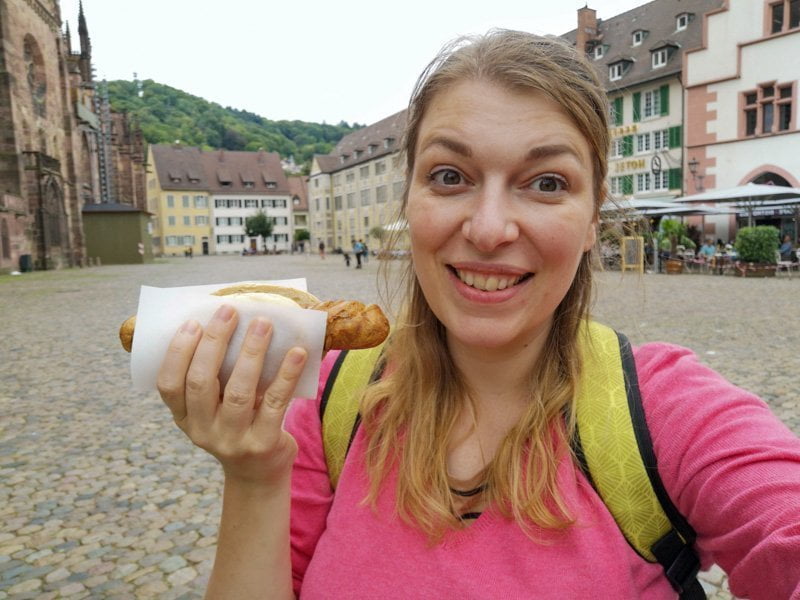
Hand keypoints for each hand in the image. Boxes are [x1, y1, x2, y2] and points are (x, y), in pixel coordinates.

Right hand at [157, 304, 307, 485]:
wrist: (259, 473)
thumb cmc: (237, 424)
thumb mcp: (215, 407)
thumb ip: (216, 375)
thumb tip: (228, 321)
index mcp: (184, 417)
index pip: (168, 385)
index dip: (178, 352)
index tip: (193, 322)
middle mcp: (202, 430)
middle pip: (201, 382)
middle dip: (214, 342)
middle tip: (229, 311)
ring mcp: (232, 440)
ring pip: (238, 391)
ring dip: (251, 352)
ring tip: (263, 324)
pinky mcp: (263, 444)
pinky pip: (275, 403)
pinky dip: (286, 375)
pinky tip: (297, 353)